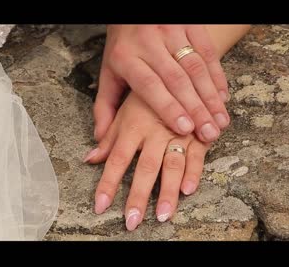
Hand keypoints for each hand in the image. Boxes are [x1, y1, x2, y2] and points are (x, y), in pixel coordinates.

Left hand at [85, 92, 209, 229]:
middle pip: (144, 167)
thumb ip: (108, 135)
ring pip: (172, 165)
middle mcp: (154, 131)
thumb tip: (89, 158)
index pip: (116, 159)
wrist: (179, 67)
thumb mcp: (122, 109)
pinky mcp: (198, 133)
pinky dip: (193, 172)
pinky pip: (197, 155)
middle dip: (137, 196)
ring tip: (162, 215)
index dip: (108, 183)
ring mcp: (178, 132)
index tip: (100, 205)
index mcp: (133, 125)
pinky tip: (188, 190)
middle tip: (132, 221)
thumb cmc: (146, 93)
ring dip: (167, 191)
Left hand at [93, 25, 229, 143]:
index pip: (149, 84)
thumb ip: (105, 107)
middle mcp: (149, 43)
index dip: (168, 106)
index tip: (184, 128)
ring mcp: (171, 32)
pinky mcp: (190, 25)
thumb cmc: (121, 48)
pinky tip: (223, 98)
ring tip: (220, 121)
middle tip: (209, 133)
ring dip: (210, 96)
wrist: (131, 11)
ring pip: (195, 67)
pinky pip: (207, 52)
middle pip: (176, 79)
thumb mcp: (108, 74)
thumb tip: (101, 137)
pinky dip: (217, 76)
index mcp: (126, 57)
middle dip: (196, 109)